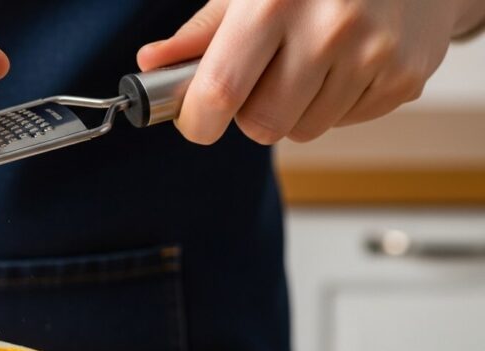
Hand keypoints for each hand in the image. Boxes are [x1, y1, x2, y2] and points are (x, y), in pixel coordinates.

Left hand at [137, 0, 484, 144]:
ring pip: (305, 130)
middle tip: (261, 77)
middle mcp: (329, 27)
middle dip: (250, 112)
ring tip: (308, 61)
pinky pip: (345, 122)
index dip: (198, 120)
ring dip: (294, 108)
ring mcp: (373, 54)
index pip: (220, 91)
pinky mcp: (405, 76)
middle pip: (263, 125)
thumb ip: (202, 31)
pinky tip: (343, 61)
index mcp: (277, 0)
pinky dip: (335, 103)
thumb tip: (152, 64)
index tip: (195, 119)